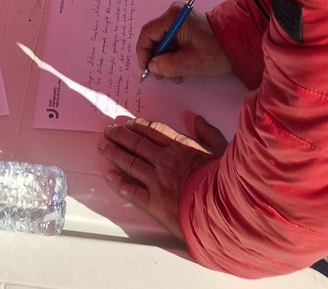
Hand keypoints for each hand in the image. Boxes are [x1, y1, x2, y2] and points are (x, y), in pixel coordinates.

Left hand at [99, 115, 227, 239]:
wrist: (222, 209)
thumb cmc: (224, 180)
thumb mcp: (222, 150)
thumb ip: (209, 132)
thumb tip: (198, 119)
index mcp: (179, 147)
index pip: (154, 131)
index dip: (139, 126)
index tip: (129, 123)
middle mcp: (164, 161)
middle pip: (137, 144)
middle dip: (121, 136)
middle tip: (108, 131)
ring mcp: (157, 181)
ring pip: (131, 163)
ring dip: (115, 153)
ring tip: (103, 146)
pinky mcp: (154, 202)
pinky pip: (132, 191)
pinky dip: (119, 183)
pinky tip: (109, 176)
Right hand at [137, 5, 230, 81]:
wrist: (237, 45)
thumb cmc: (215, 52)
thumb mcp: (188, 63)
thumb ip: (165, 66)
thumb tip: (152, 66)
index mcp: (173, 17)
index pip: (148, 33)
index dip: (143, 53)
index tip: (145, 69)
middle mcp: (174, 14)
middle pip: (155, 37)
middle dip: (156, 58)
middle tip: (160, 76)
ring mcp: (180, 19)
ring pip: (163, 41)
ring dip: (165, 60)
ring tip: (174, 76)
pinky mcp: (186, 26)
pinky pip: (172, 41)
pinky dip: (173, 56)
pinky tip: (179, 69)